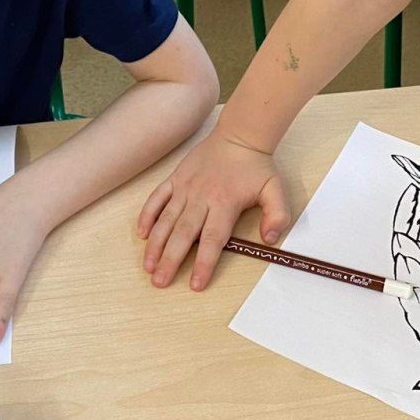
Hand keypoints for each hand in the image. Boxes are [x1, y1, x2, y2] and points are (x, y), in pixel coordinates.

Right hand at [137, 129, 290, 290]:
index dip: (203, 263)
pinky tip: (142, 234)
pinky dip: (148, 215)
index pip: (212, 239)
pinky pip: (157, 198)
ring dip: (156, 244)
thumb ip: (277, 215)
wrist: (240, 135)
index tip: (195, 284)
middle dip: (170, 260)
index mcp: (225, 203)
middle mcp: (201, 198)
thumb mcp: (275, 189)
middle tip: (160, 282)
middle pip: (183, 234)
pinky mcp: (176, 178)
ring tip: (148, 266)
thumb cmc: (256, 166)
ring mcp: (185, 188)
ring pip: (166, 219)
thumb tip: (269, 239)